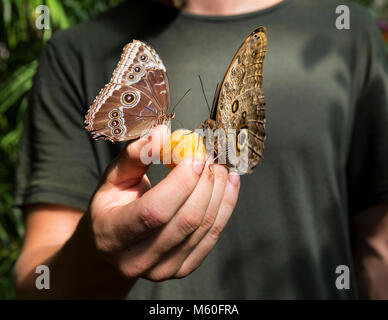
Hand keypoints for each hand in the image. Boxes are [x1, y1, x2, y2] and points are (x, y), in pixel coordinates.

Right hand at [85, 125, 239, 281]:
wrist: (114, 242)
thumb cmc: (112, 206)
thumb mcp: (113, 178)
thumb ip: (135, 155)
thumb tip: (162, 133)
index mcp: (112, 234)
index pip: (154, 212)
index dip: (181, 182)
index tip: (194, 156)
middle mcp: (137, 260)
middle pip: (186, 220)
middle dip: (204, 183)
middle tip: (209, 156)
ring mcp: (163, 269)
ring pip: (204, 227)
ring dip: (218, 191)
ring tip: (218, 166)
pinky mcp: (183, 268)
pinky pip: (213, 236)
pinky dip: (226, 206)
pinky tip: (228, 184)